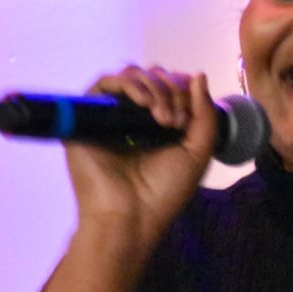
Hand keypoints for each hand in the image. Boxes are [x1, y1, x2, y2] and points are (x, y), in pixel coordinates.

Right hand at [65, 65, 217, 249]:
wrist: (131, 216)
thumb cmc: (164, 192)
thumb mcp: (198, 152)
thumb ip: (205, 114)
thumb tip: (198, 75)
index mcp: (157, 125)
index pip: (170, 86)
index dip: (183, 90)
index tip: (187, 119)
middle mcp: (133, 117)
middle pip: (152, 77)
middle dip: (170, 90)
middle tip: (174, 121)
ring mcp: (110, 115)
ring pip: (130, 75)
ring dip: (154, 87)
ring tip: (161, 117)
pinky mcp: (88, 116)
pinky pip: (105, 83)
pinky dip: (128, 84)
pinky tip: (143, 103)